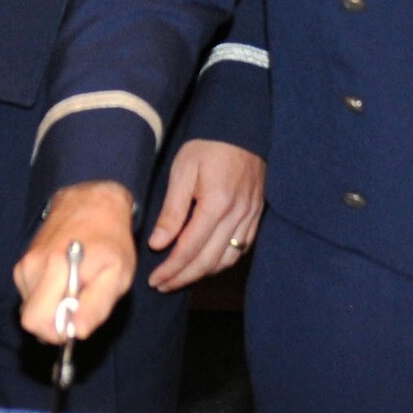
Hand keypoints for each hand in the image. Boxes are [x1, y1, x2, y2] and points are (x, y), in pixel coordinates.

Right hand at [14, 182, 137, 343]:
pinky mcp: (23, 265)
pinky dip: (49, 297)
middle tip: (81, 306)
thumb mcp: (117, 274)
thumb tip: (77, 332)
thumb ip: (97, 306)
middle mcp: (31, 267)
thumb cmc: (110, 239)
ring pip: (33, 308)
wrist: (91, 203)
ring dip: (54, 308)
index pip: (37, 322)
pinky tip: (66, 279)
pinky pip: (32, 296)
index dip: (57, 331)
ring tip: (77, 286)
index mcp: (53, 269)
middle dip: (55, 323)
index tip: (78, 320)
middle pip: (31, 319)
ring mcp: (24, 265)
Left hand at [147, 139, 266, 290]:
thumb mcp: (182, 171)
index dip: (171, 269)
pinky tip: (207, 263)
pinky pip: (242, 248)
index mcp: (217, 204)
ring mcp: (250, 216)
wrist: (241, 128)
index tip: (155, 279)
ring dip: (203, 273)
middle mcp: (237, 215)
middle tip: (162, 285)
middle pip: (209, 260)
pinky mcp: (257, 215)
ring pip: (227, 259)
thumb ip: (172, 211)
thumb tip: (158, 244)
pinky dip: (223, 261)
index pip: (190, 249)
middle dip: (183, 277)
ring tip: (181, 278)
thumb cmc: (207, 146)